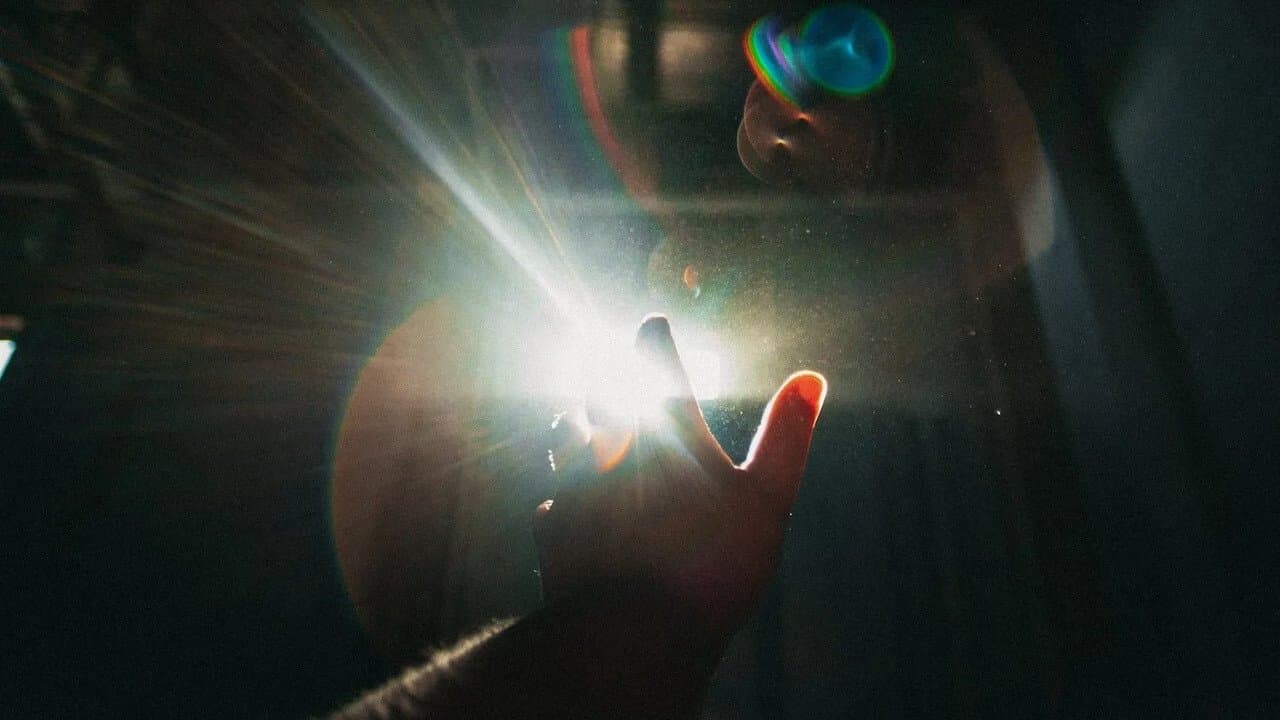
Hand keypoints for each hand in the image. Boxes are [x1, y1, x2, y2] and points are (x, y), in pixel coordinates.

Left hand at [534, 314, 825, 635]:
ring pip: (563, 437)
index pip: (654, 361)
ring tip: (583, 426)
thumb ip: (785, 436)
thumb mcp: (766, 498)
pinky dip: (561, 496)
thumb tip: (811, 378)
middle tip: (610, 370)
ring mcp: (572, 486)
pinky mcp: (552, 529)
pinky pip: (549, 500)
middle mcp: (611, 446)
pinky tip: (567, 507)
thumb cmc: (712, 564)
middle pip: (595, 393)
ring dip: (576, 427)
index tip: (652, 325)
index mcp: (665, 429)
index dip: (654, 338)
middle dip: (605, 379)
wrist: (634, 633)